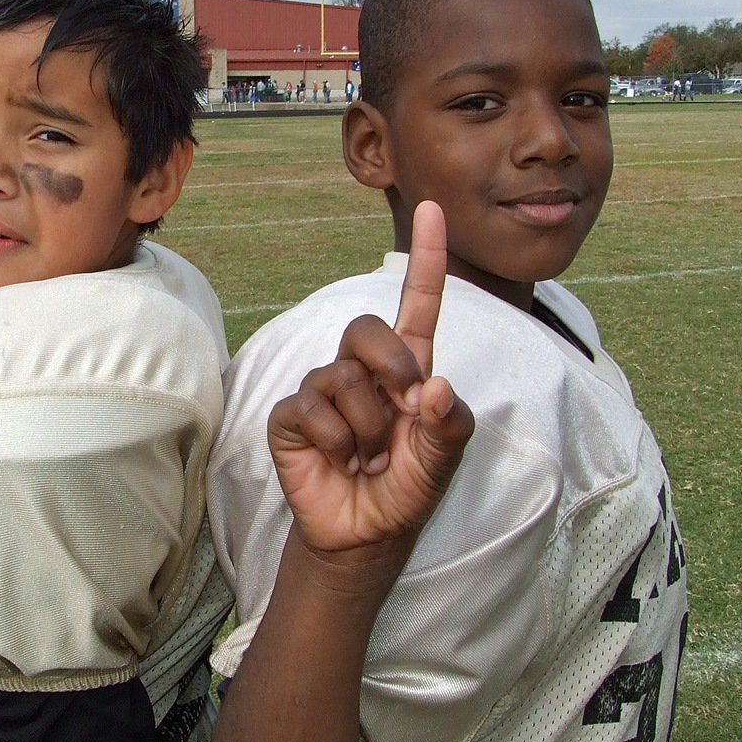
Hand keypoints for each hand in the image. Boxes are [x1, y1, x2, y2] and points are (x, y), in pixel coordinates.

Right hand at [267, 201, 473, 557]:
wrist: (365, 534)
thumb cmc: (407, 487)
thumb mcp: (444, 459)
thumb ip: (450, 423)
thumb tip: (433, 386)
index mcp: (406, 369)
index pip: (416, 305)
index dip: (427, 258)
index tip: (432, 208)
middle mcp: (361, 371)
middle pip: (365, 328)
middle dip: (391, 366)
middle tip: (403, 411)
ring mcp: (322, 390)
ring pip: (342, 380)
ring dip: (366, 429)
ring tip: (367, 458)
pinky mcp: (292, 417)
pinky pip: (312, 409)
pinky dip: (336, 442)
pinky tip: (339, 461)